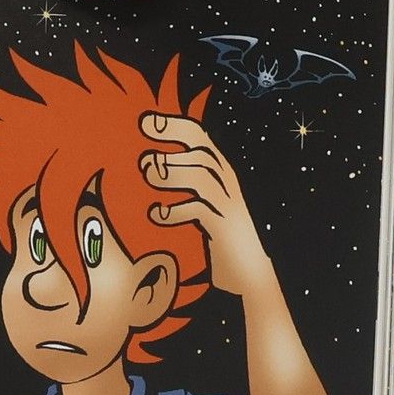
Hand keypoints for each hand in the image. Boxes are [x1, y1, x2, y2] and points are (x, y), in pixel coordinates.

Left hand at [143, 113, 270, 293]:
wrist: (248, 273)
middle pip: (203, 152)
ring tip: (148, 174)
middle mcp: (226, 183)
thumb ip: (183, 185)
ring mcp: (227, 204)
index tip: (145, 121)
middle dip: (173, 146)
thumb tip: (145, 168)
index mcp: (220, 173)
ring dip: (174, 172)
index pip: (200, 139)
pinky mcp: (223, 228)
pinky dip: (175, 210)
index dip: (174, 126)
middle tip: (145, 158)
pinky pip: (200, 211)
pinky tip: (156, 213)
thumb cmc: (218, 236)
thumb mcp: (201, 205)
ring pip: (203, 176)